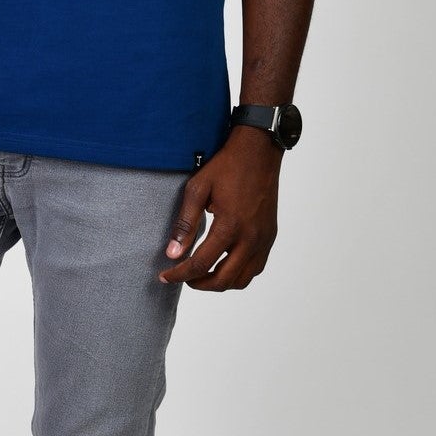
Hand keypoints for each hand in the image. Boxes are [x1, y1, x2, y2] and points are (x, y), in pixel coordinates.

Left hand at [157, 127, 280, 290]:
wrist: (259, 151)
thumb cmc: (227, 167)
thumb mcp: (198, 189)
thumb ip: (185, 224)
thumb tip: (172, 253)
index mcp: (230, 226)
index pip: (201, 264)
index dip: (179, 275)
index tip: (165, 276)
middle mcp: (250, 238)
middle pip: (223, 280)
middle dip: (199, 284)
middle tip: (182, 277)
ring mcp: (263, 239)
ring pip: (242, 279)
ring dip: (220, 283)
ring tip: (202, 274)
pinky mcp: (270, 236)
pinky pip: (256, 267)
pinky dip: (238, 274)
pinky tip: (223, 264)